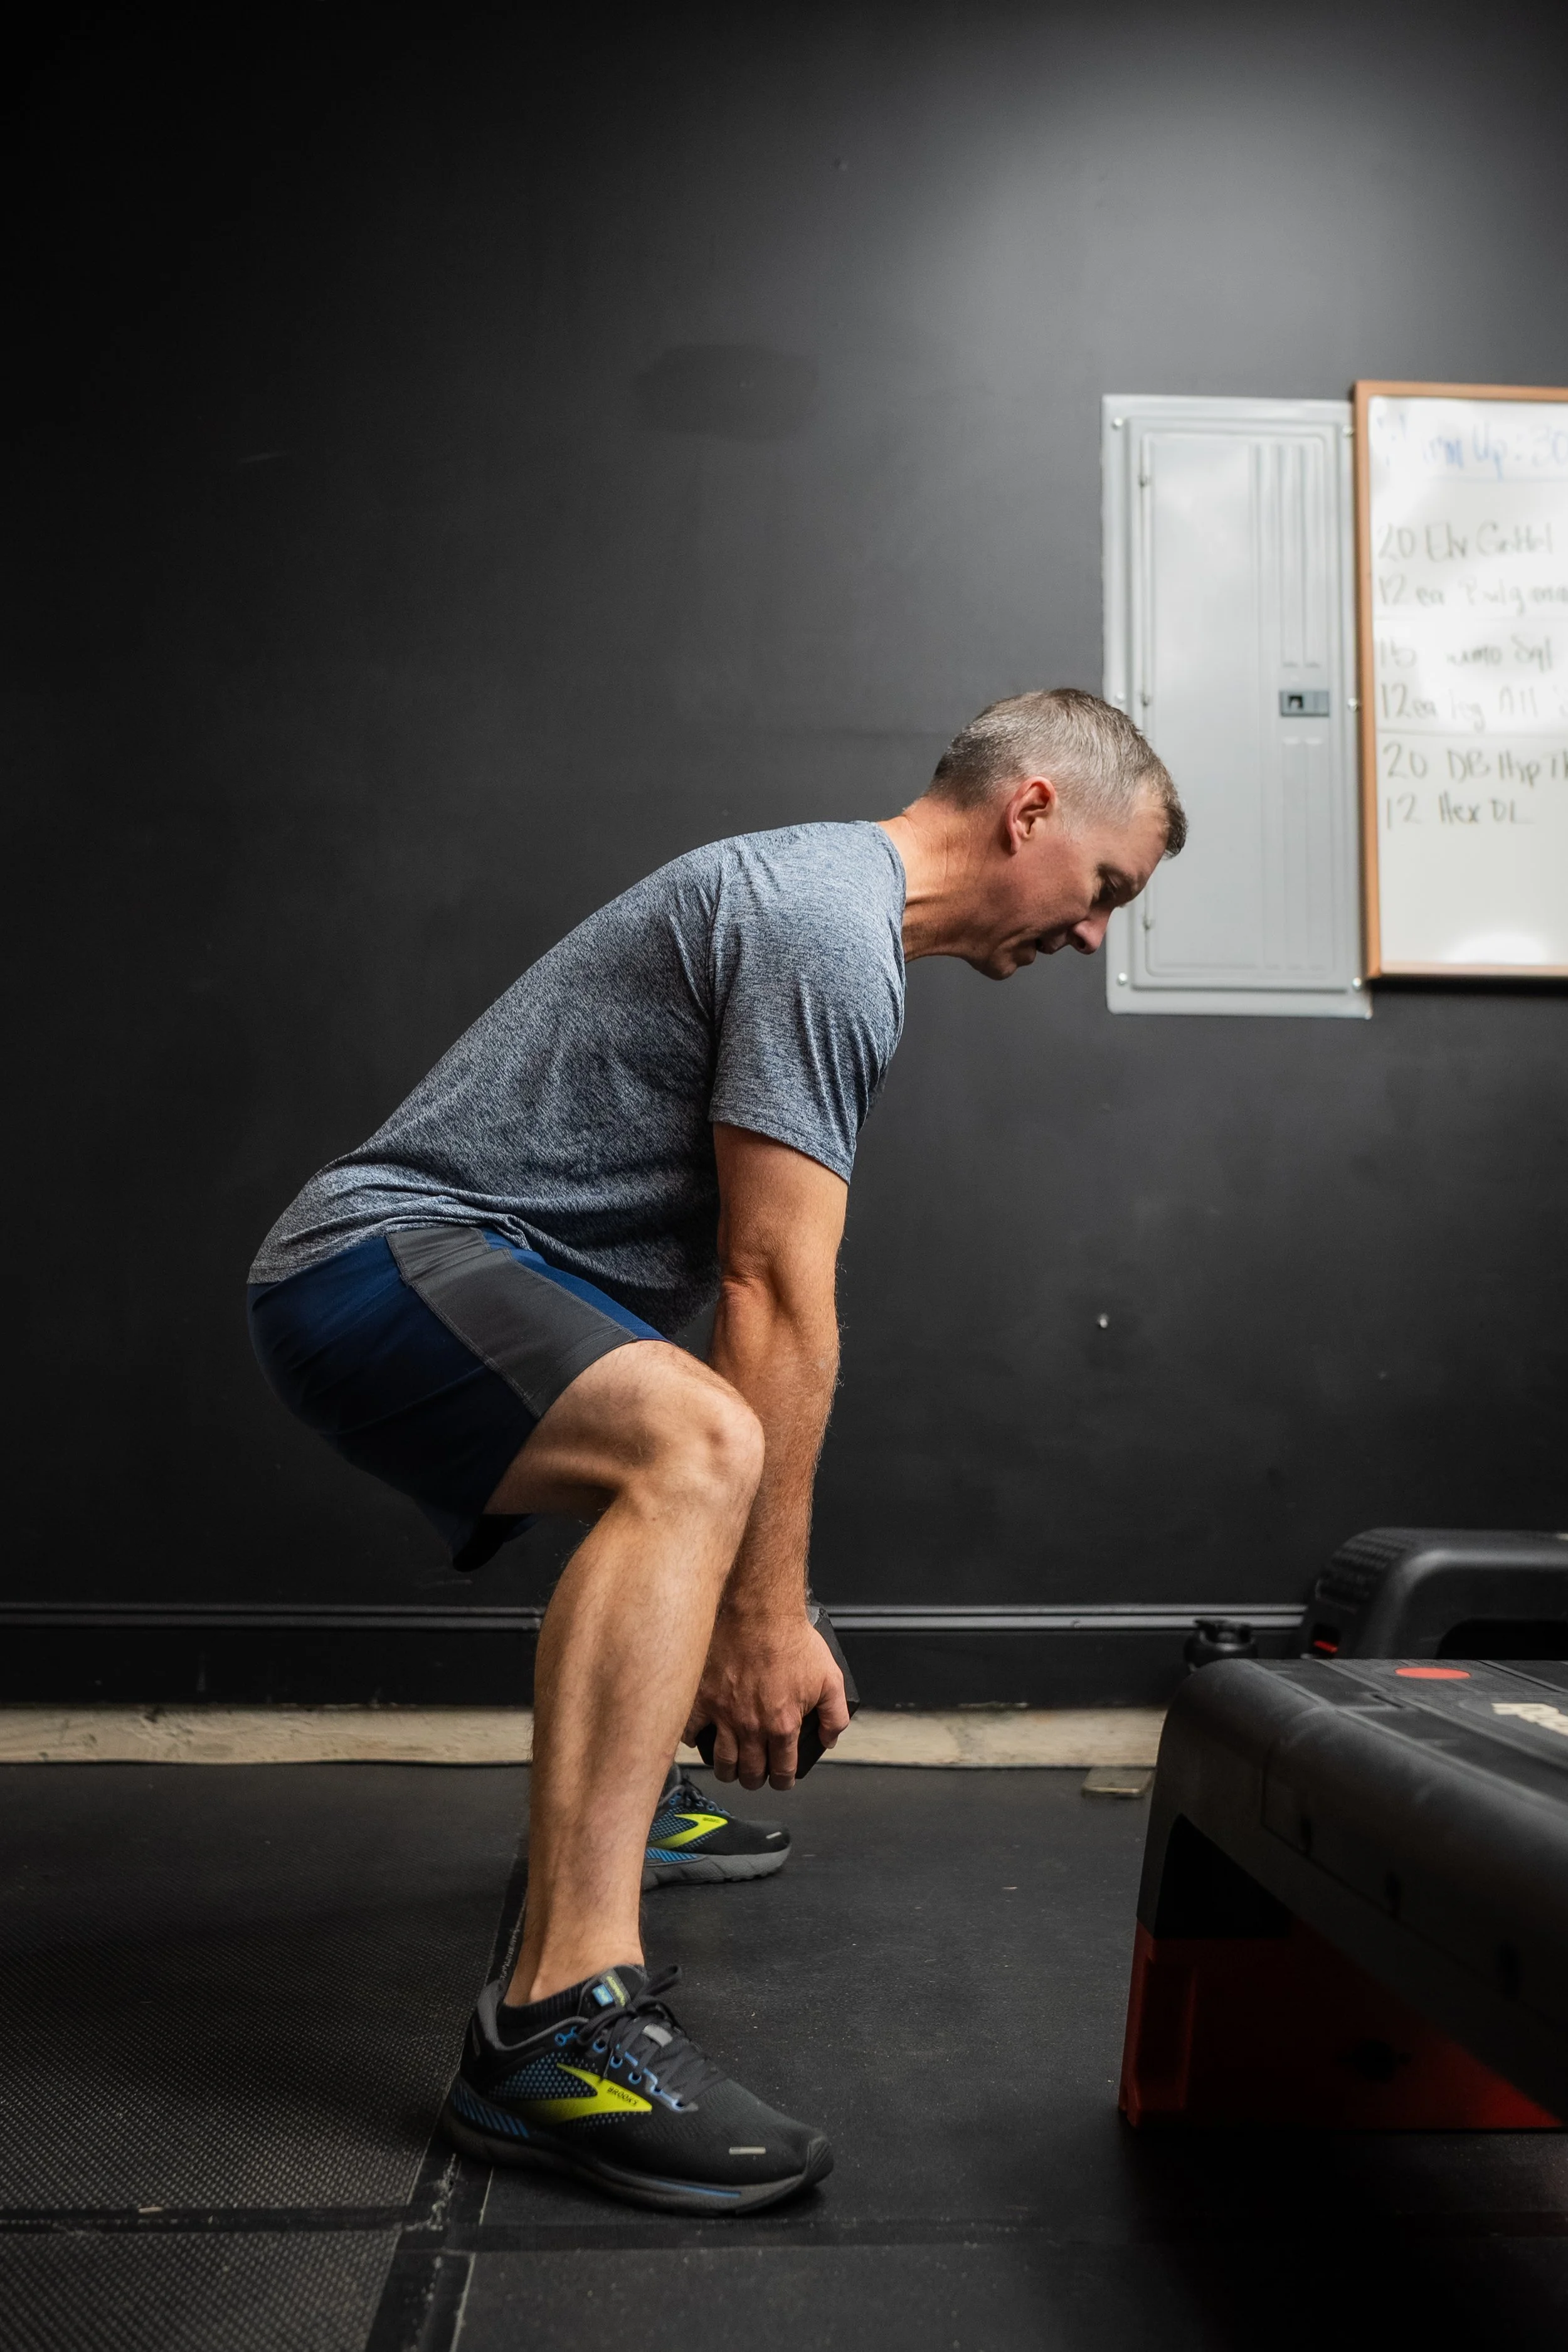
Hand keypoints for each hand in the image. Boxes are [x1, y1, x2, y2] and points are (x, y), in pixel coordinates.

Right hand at [684, 1611, 851, 1791]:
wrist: (759, 1612)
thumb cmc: (791, 1639)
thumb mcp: (830, 1678)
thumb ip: (835, 1715)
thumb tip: (830, 1738)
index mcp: (782, 1725)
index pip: (782, 1770)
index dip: (784, 1780)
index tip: (782, 1779)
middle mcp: (751, 1726)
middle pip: (749, 1773)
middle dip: (755, 1779)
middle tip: (755, 1775)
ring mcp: (723, 1715)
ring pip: (721, 1762)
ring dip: (727, 1770)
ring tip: (730, 1766)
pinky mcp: (701, 1698)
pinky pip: (690, 1732)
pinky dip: (694, 1739)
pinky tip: (700, 1736)